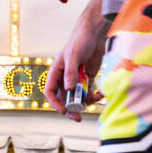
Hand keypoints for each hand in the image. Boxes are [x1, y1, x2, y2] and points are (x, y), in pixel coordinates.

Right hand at [44, 0, 107, 120]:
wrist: (94, 34)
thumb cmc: (80, 41)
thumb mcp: (73, 56)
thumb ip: (70, 73)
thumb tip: (69, 89)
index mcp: (56, 73)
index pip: (51, 92)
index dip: (55, 103)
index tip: (64, 110)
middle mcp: (64, 78)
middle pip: (64, 99)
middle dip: (70, 109)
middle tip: (77, 118)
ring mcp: (76, 79)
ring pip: (76, 98)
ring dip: (84, 103)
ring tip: (94, 101)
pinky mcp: (87, 79)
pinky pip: (88, 92)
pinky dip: (94, 96)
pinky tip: (100, 94)